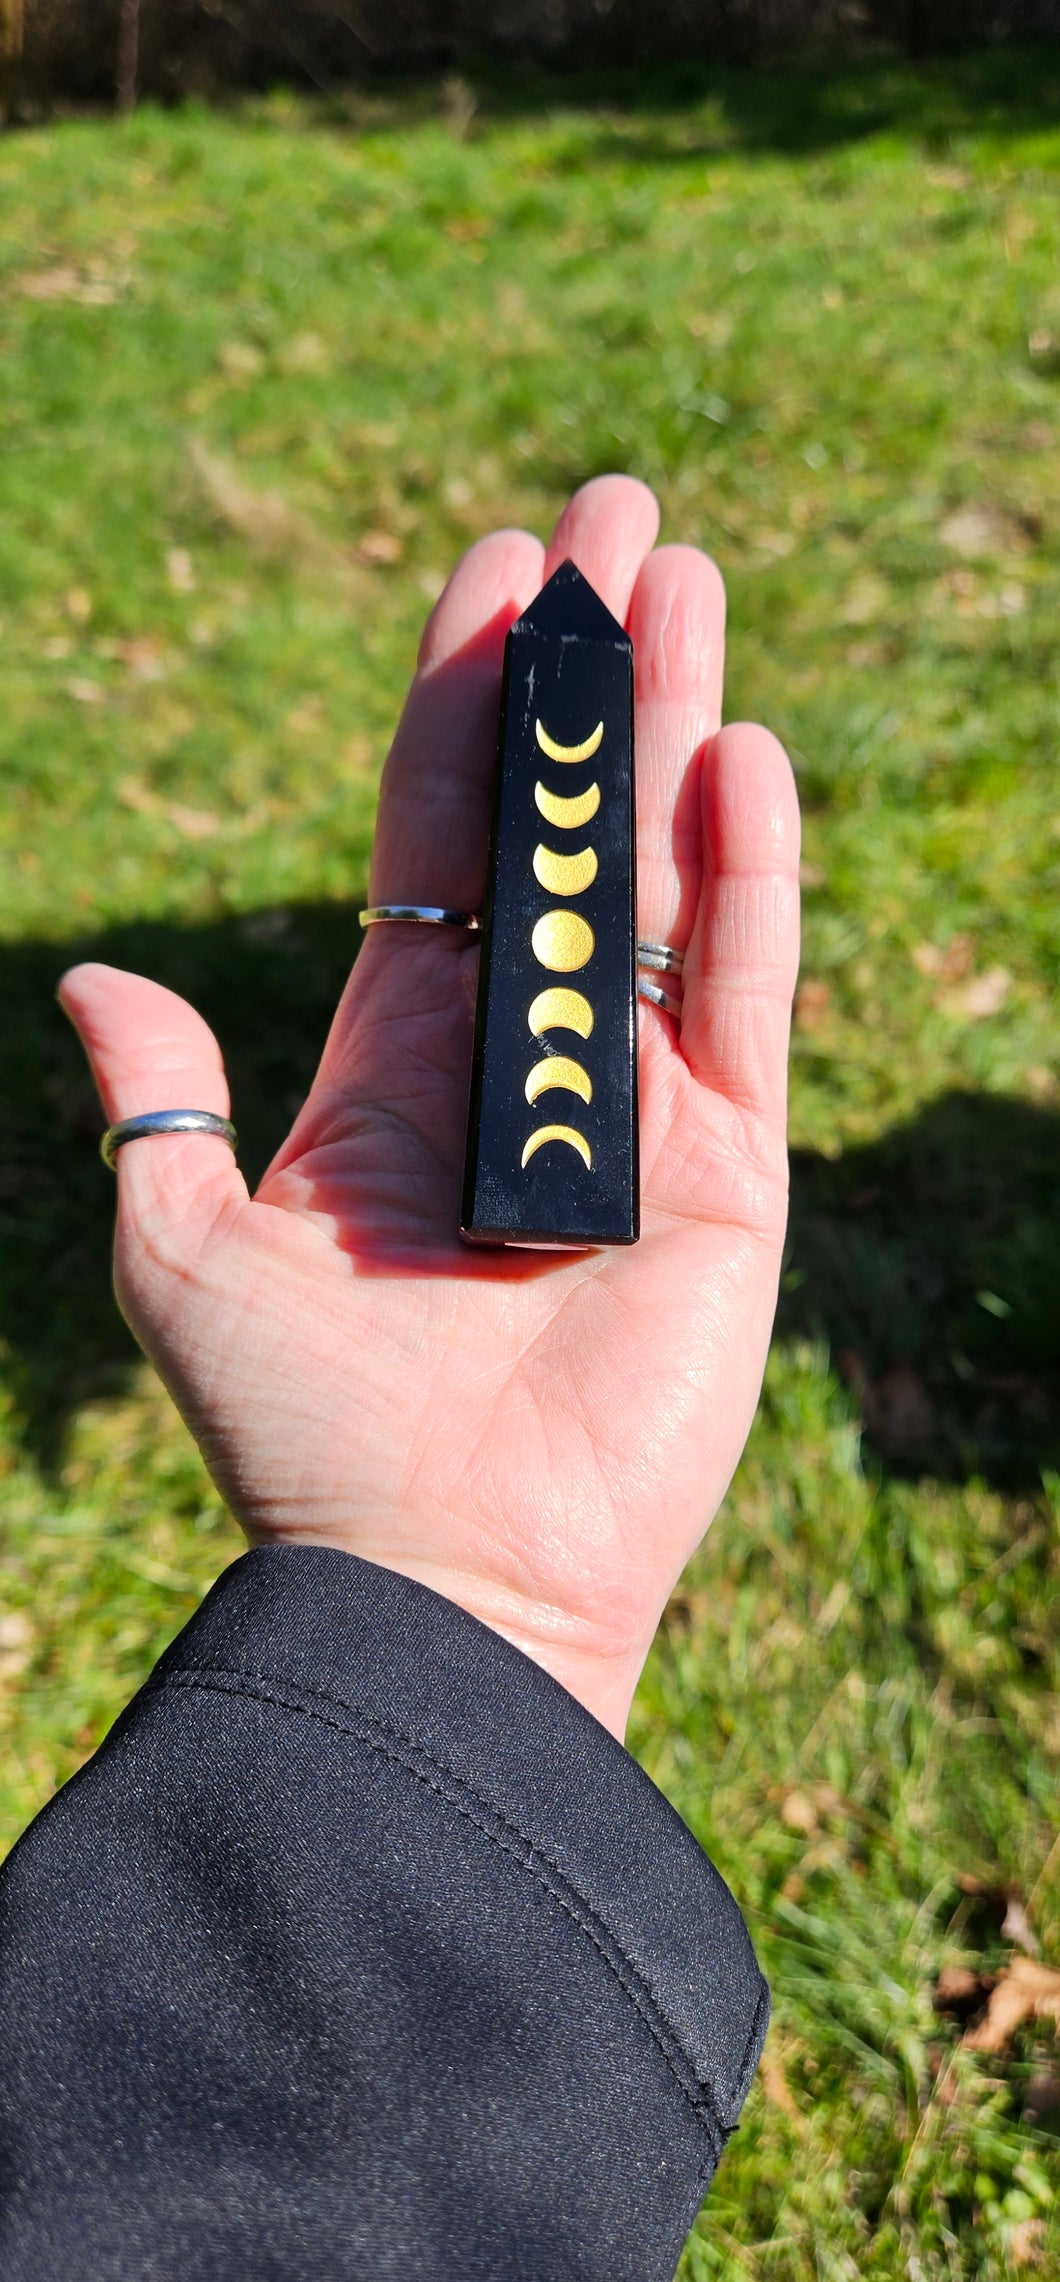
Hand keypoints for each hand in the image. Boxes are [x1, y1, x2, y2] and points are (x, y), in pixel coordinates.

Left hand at [61, 477, 799, 1739]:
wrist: (444, 1577)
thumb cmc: (305, 1435)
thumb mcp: (186, 1257)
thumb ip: (158, 1106)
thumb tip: (93, 982)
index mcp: (400, 1051)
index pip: (437, 834)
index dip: (459, 703)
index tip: (486, 569)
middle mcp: (525, 1055)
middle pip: (562, 821)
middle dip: (582, 671)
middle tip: (610, 519)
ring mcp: (636, 1102)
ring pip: (661, 874)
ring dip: (669, 727)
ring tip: (680, 581)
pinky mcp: (729, 1165)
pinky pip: (744, 992)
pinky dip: (747, 876)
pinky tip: (738, 756)